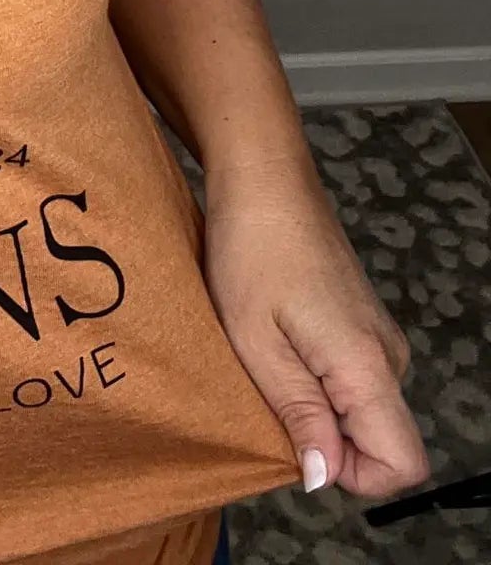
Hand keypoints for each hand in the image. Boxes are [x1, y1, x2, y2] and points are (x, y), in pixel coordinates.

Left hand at [200, 152, 431, 500]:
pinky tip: (274, 339)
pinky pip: (351, 378)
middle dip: (322, 437)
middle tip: (265, 385)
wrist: (263, 177)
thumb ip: (298, 413)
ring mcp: (377, 336)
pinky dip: (314, 376)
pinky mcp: (360, 320)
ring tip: (264, 356)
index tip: (295, 435)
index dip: (351, 474)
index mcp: (368, 366)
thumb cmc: (251, 250)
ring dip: (313, 404)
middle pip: (379, 440)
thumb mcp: (256, 341)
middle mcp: (388, 355)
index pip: (403, 464)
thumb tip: (324, 477)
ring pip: (361, 409)